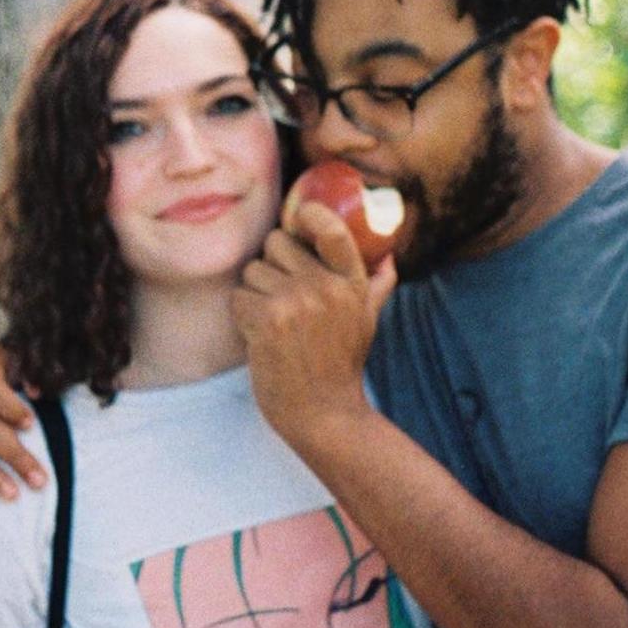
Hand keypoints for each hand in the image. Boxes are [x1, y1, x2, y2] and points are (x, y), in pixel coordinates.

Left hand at [231, 200, 395, 446]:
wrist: (323, 413)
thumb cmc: (341, 364)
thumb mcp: (366, 321)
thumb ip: (375, 286)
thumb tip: (389, 258)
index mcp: (352, 282)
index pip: (332, 230)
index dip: (309, 214)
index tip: (299, 217)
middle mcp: (327, 287)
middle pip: (276, 242)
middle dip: (271, 264)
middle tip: (282, 296)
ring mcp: (297, 302)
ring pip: (252, 270)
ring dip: (254, 294)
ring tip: (275, 323)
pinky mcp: (267, 320)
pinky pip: (238, 296)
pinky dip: (242, 315)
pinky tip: (261, 337)